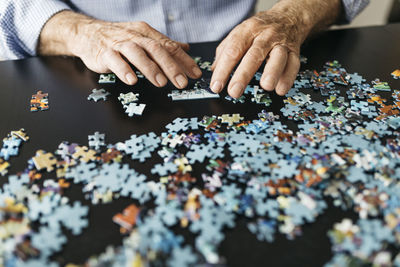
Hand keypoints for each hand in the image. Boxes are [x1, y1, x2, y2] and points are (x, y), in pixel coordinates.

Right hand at [39, 11, 201, 87]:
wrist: (88, 33)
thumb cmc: (119, 38)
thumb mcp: (143, 38)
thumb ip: (163, 45)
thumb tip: (185, 48)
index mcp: (147, 33)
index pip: (169, 46)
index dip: (184, 60)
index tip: (195, 74)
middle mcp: (135, 37)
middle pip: (156, 49)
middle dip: (171, 66)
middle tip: (181, 82)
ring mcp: (119, 44)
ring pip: (137, 53)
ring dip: (150, 68)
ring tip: (161, 83)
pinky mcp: (105, 53)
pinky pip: (115, 61)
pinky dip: (124, 70)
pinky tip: (132, 80)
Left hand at [210, 9, 309, 97]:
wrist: (288, 17)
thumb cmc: (259, 30)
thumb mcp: (239, 34)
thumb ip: (225, 52)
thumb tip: (214, 72)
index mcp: (247, 31)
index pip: (232, 51)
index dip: (223, 70)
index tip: (216, 86)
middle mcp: (265, 36)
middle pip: (253, 55)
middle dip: (243, 75)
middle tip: (234, 91)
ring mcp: (281, 43)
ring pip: (278, 57)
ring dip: (272, 72)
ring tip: (266, 86)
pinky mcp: (294, 52)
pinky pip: (293, 64)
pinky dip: (288, 77)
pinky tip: (280, 89)